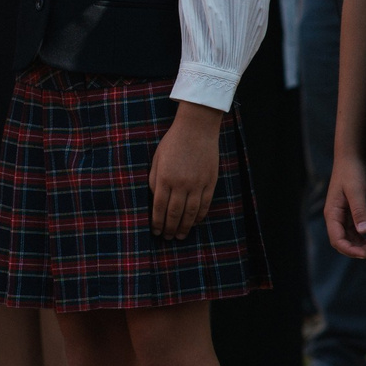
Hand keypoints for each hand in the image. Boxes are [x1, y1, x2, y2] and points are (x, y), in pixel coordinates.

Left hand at [149, 102, 221, 240]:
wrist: (197, 128)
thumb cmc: (173, 142)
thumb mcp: (157, 159)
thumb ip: (154, 180)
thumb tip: (155, 200)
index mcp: (165, 178)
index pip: (159, 207)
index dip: (157, 222)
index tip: (155, 231)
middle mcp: (181, 183)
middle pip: (174, 214)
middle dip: (170, 229)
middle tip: (167, 238)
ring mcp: (197, 184)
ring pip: (190, 213)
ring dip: (185, 227)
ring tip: (181, 236)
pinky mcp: (210, 182)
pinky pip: (204, 204)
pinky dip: (199, 216)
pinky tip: (194, 223)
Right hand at [324, 153, 365, 258]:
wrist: (351, 158)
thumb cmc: (351, 172)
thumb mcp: (356, 191)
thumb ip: (360, 211)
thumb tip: (364, 231)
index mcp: (332, 214)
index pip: (337, 240)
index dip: (350, 250)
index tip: (365, 253)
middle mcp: (335, 218)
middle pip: (342, 242)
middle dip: (356, 250)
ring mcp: (342, 217)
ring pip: (349, 239)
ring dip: (360, 246)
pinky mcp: (349, 214)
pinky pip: (354, 232)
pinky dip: (362, 240)